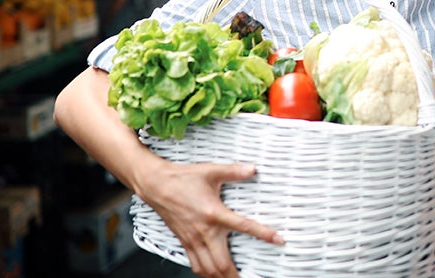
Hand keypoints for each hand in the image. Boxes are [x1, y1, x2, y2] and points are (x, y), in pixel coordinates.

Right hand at [135, 160, 283, 276]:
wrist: (156, 184)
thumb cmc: (182, 178)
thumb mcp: (211, 171)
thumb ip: (233, 171)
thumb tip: (252, 168)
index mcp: (214, 213)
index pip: (244, 226)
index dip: (263, 234)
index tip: (278, 240)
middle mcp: (204, 231)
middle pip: (222, 263)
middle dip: (237, 276)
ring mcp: (193, 239)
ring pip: (208, 269)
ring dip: (222, 277)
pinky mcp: (184, 242)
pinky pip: (195, 264)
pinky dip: (206, 273)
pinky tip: (213, 274)